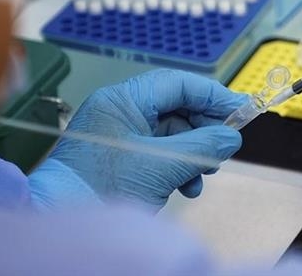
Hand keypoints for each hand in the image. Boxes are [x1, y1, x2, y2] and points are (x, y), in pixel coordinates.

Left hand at [28, 69, 246, 210]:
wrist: (59, 218)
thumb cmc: (100, 188)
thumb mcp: (164, 165)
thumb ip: (203, 145)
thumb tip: (231, 137)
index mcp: (123, 100)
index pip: (179, 84)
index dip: (214, 95)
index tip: (241, 109)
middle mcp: (120, 111)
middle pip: (178, 108)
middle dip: (205, 129)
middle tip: (226, 146)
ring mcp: (119, 135)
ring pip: (172, 133)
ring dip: (194, 153)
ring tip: (205, 173)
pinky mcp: (121, 158)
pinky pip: (160, 153)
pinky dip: (179, 166)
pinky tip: (187, 186)